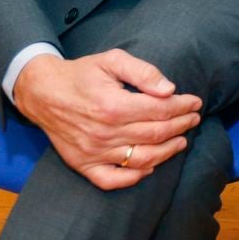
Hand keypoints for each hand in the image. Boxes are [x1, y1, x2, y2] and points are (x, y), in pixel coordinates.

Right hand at [12, 50, 201, 190]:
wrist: (42, 92)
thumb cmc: (82, 74)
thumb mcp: (112, 60)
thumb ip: (143, 72)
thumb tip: (170, 89)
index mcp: (114, 106)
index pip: (161, 110)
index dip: (183, 106)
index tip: (196, 102)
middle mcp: (105, 133)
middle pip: (156, 134)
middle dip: (181, 126)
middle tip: (193, 119)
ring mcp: (93, 152)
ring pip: (142, 159)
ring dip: (167, 152)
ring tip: (181, 141)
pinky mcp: (83, 164)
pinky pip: (112, 180)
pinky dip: (134, 177)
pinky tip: (150, 167)